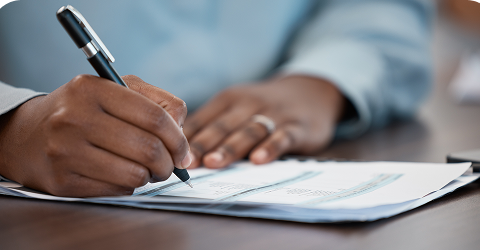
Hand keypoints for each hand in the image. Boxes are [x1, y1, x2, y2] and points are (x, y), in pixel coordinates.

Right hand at [0, 75, 190, 196]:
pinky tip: (120, 173)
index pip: (155, 117)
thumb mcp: (116, 89)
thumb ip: (157, 102)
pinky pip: (118, 190)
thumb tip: (183, 138)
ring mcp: (65, 151)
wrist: (28, 134)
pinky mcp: (62, 180)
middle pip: (148, 148)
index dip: (178, 138)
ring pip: (136, 174)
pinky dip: (129, 185)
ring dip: (151, 176)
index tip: (183, 151)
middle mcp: (74, 117)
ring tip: (146, 169)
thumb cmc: (84, 110)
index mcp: (92, 88)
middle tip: (169, 165)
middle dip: (169, 163)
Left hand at [183, 75, 345, 168]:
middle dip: (203, 144)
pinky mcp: (297, 126)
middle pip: (222, 126)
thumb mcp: (236, 108)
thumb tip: (176, 150)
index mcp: (229, 100)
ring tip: (214, 163)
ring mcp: (273, 114)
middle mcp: (249, 104)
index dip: (186, 138)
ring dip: (231, 147)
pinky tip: (259, 160)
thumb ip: (212, 126)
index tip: (169, 154)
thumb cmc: (262, 107)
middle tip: (187, 163)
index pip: (203, 120)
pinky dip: (271, 147)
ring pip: (249, 131)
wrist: (310, 92)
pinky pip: (283, 137)